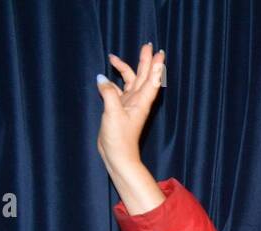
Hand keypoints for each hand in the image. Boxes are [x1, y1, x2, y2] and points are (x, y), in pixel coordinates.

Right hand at [96, 44, 164, 171]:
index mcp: (140, 102)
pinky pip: (116, 91)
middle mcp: (136, 101)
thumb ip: (108, 93)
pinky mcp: (118, 109)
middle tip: (147, 46)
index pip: (150, 80)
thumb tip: (102, 78)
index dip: (155, 66)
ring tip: (113, 57)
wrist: (118, 156)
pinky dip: (112, 82)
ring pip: (128, 82)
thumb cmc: (119, 139)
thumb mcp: (113, 114)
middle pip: (142, 76)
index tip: (158, 53)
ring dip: (124, 69)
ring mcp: (127, 105)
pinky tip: (105, 77)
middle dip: (144, 61)